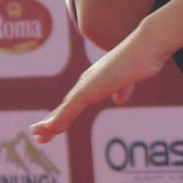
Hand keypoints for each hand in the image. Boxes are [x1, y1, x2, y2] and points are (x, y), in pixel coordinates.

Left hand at [30, 29, 169, 142]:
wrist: (146, 47)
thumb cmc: (141, 59)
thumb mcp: (129, 80)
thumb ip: (122, 89)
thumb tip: (118, 100)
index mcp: (94, 82)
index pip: (74, 103)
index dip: (62, 116)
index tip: (52, 127)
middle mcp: (86, 83)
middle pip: (64, 107)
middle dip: (50, 122)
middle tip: (36, 134)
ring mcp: (86, 86)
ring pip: (63, 110)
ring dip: (50, 124)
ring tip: (37, 135)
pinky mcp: (89, 89)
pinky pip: (70, 108)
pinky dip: (59, 120)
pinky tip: (50, 129)